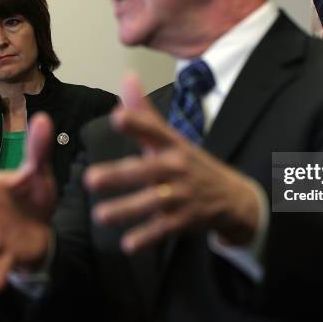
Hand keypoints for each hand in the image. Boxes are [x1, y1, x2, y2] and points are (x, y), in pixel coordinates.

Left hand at [84, 74, 260, 253]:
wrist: (231, 196)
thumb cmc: (191, 163)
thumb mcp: (172, 138)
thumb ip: (144, 113)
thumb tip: (126, 77)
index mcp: (173, 145)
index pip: (155, 131)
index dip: (138, 123)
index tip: (118, 117)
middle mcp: (178, 167)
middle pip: (148, 170)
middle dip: (120, 175)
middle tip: (91, 180)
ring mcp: (183, 194)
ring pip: (153, 202)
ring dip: (127, 209)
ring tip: (101, 215)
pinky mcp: (185, 219)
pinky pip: (163, 229)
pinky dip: (147, 237)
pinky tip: (127, 245)